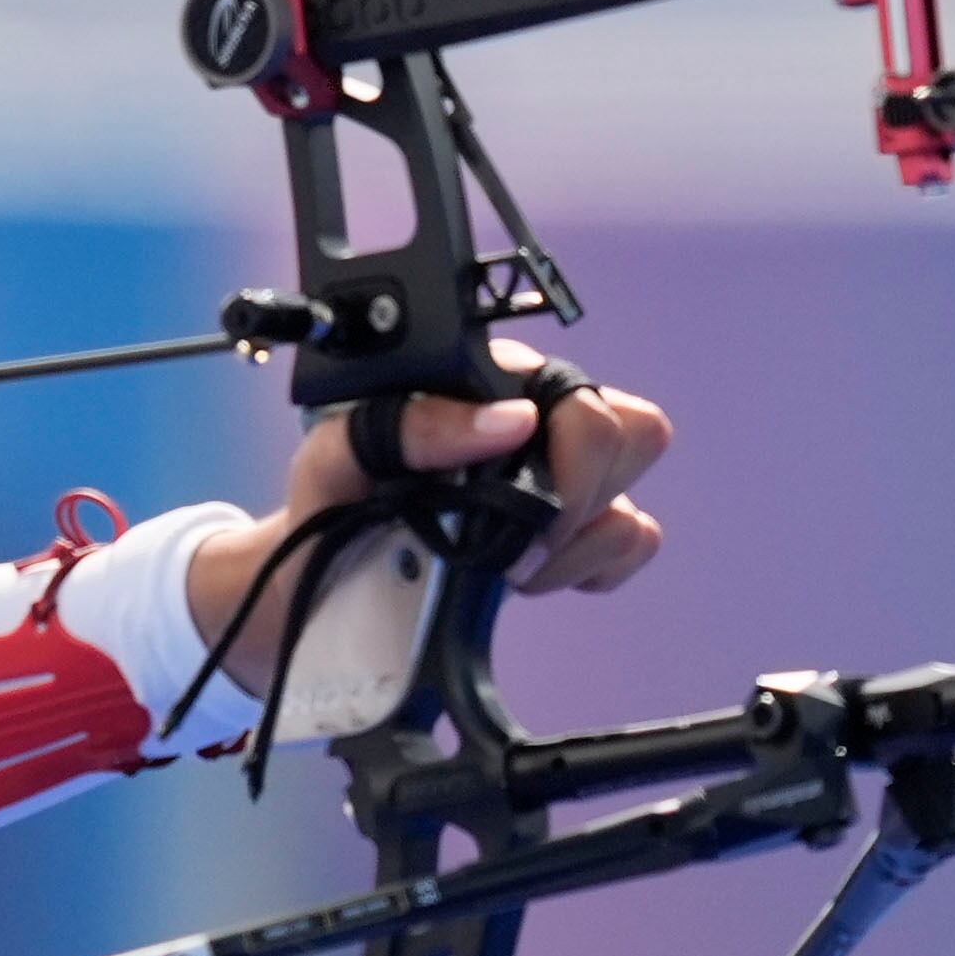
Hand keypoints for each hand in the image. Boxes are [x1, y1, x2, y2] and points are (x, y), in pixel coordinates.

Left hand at [183, 348, 671, 698]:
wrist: (320, 578)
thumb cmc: (332, 500)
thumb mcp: (339, 457)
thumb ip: (407, 426)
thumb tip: (510, 421)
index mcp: (490, 377)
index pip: (579, 393)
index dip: (561, 453)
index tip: (504, 505)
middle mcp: (540, 415)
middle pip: (634, 434)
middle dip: (572, 503)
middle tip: (505, 546)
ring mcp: (568, 474)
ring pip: (632, 500)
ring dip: (571, 548)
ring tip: (503, 564)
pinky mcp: (581, 529)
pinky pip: (633, 541)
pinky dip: (587, 568)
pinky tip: (527, 574)